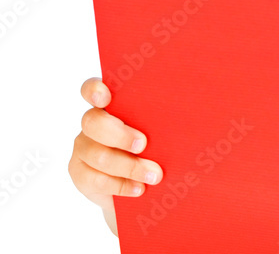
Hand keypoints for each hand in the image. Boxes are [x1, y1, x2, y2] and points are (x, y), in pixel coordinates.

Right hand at [67, 77, 163, 235]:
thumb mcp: (161, 131)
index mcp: (110, 105)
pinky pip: (95, 179)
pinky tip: (139, 189)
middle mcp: (92, 123)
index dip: (94, 90)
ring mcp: (84, 148)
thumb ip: (164, 119)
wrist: (143, 184)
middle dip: (120, 134)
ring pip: (98, 155)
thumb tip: (197, 109)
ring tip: (155, 175)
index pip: (91, 89)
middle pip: (93, 122)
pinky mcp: (80, 173)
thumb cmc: (158, 147)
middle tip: (144, 144)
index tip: (107, 98)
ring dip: (129, 166)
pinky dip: (121, 184)